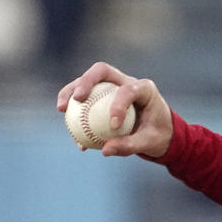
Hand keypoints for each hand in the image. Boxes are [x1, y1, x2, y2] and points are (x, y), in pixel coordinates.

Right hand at [56, 62, 173, 157]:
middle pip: (102, 71)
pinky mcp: (102, 96)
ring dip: (70, 92)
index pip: (128, 89)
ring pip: (87, 81)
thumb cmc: (158, 135)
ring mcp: (112, 86)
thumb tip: (104, 150)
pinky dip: (75, 112)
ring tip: (61, 110)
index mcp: (144, 88)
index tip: (113, 125)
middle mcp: (127, 81)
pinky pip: (85, 100)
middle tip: (77, 99)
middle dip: (85, 81)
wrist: (160, 133)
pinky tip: (72, 132)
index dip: (118, 105)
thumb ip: (130, 145)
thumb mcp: (150, 143)